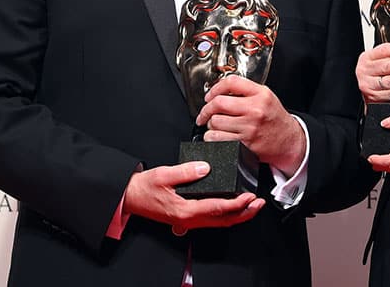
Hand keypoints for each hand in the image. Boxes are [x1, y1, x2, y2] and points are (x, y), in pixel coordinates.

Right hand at [123, 161, 264, 232]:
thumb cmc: (144, 188)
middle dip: (245, 212)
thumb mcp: (163, 175)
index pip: (217, 208)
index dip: (236, 203)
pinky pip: (213, 219)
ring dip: (239, 215)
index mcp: (185, 210)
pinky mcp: (189, 217)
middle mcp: (190, 219)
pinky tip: (234, 207)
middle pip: (223, 220)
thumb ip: (185, 172)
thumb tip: (204, 167)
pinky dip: (228, 214)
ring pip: (220, 222)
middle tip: (259, 203)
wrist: (130, 197)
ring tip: (253, 205)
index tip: (249, 196)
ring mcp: (190, 221)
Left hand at [196, 75, 305, 175]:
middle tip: (205, 111)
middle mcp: (255, 108)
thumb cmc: (275, 119)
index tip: (210, 95)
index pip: (231, 82)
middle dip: (207, 108)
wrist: (289, 141)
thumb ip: (246, 92)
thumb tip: (220, 91)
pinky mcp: (245, 141)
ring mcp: (250, 125)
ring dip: (210, 123)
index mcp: (261, 94)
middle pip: (219, 103)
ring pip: (216, 121)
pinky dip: (211, 136)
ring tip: (214, 124)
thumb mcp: (266, 98)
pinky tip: (215, 135)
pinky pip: (218, 137)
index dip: (215, 88)